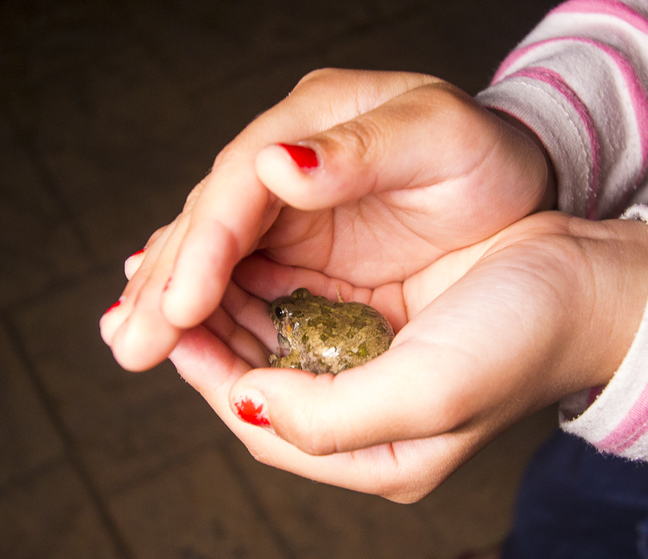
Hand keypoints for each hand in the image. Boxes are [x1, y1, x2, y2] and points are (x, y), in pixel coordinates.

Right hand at [100, 69, 554, 371]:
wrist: (516, 187)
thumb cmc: (488, 160)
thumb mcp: (441, 140)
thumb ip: (361, 152)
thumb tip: (274, 164)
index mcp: (313, 124)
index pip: (240, 186)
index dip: (206, 246)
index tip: (181, 305)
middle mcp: (289, 164)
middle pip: (212, 223)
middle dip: (170, 284)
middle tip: (131, 344)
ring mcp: (292, 209)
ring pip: (217, 255)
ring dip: (173, 300)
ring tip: (131, 344)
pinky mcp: (305, 249)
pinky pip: (245, 279)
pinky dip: (209, 308)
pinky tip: (177, 331)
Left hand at [167, 212, 647, 501]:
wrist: (587, 282)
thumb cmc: (519, 337)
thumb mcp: (429, 392)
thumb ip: (331, 418)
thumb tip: (247, 402)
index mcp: (381, 460)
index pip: (268, 431)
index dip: (214, 381)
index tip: (178, 329)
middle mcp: (374, 424)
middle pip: (267, 392)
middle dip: (217, 346)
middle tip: (174, 296)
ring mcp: (381, 375)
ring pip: (283, 352)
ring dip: (239, 317)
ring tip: (202, 276)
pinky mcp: (390, 331)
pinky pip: (313, 318)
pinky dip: (277, 295)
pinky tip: (253, 265)